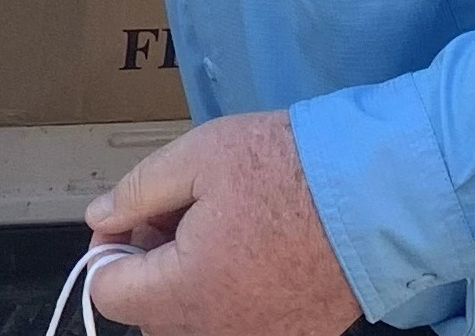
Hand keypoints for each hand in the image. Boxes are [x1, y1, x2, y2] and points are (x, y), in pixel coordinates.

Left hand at [84, 111, 360, 335]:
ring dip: (189, 283)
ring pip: (194, 323)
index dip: (109, 245)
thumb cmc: (285, 168)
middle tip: (181, 211)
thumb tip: (101, 217)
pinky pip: (240, 325)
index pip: (107, 293)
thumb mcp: (199, 156)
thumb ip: (138, 191)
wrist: (374, 194)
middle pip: (149, 312)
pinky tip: (254, 253)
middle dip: (150, 263)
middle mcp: (216, 333)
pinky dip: (234, 297)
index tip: (134, 213)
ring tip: (220, 228)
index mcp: (183, 292)